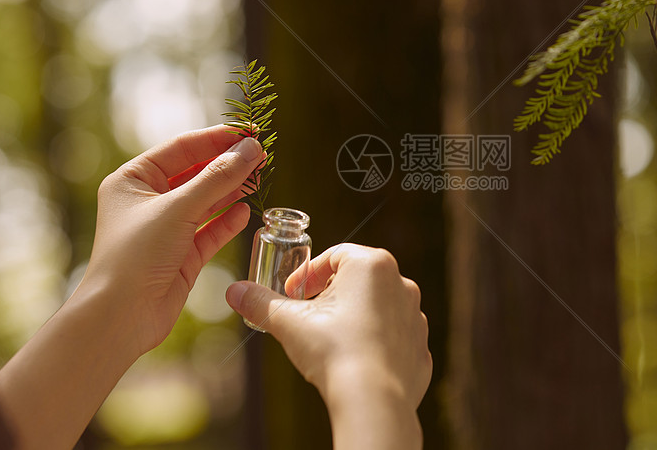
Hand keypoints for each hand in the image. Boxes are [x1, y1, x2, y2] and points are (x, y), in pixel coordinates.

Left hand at [82, 125, 262, 354]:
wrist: (121, 317)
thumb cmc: (135, 256)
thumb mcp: (178, 209)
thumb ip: (218, 178)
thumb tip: (251, 149)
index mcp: (133, 181)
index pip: (181, 148)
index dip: (216, 139)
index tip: (250, 132)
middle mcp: (148, 202)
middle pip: (196, 173)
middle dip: (228, 165)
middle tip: (261, 155)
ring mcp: (166, 229)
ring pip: (206, 201)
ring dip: (232, 190)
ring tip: (260, 178)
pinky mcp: (182, 255)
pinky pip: (210, 230)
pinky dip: (228, 220)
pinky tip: (246, 211)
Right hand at [225, 244, 431, 449]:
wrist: (372, 400)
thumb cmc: (333, 351)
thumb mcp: (288, 322)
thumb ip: (260, 303)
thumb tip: (235, 291)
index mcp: (373, 264)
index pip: (335, 256)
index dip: (309, 273)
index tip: (292, 293)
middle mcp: (401, 283)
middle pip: (358, 280)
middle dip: (331, 294)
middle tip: (308, 315)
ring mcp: (416, 316)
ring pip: (378, 308)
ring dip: (355, 317)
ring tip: (330, 339)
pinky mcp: (420, 346)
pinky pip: (393, 337)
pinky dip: (374, 343)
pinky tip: (354, 359)